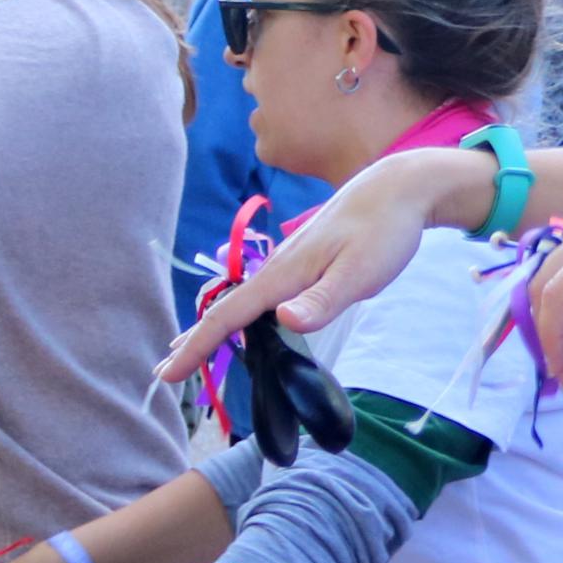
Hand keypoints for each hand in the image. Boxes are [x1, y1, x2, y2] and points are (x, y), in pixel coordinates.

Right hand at [158, 144, 500, 380]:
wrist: (398, 189)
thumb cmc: (384, 232)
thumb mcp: (360, 272)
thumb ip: (323, 299)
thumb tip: (283, 319)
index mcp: (284, 275)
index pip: (230, 317)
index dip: (197, 345)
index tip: (168, 373)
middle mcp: (277, 269)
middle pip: (226, 311)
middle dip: (194, 341)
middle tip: (164, 373)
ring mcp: (288, 265)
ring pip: (240, 303)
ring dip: (212, 328)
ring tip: (187, 351)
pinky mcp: (302, 263)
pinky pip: (259, 295)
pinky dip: (239, 314)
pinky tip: (242, 323)